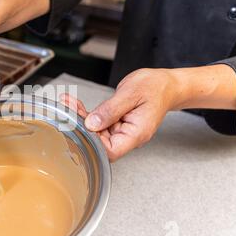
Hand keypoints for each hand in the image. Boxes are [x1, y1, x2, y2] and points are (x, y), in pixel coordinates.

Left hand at [61, 69, 181, 161]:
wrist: (166, 84)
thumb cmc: (155, 87)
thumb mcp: (131, 93)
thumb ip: (111, 110)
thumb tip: (92, 124)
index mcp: (136, 134)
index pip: (111, 151)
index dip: (94, 143)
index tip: (81, 127)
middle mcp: (128, 136)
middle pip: (100, 142)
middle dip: (82, 126)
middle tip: (70, 108)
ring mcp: (122, 130)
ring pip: (96, 131)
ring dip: (81, 118)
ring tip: (70, 103)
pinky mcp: (116, 123)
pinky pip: (98, 122)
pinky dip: (86, 114)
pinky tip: (76, 104)